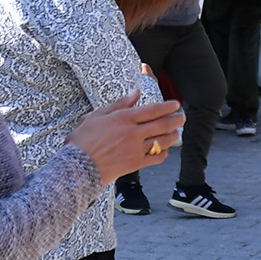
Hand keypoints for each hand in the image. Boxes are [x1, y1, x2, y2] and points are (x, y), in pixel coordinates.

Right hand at [68, 93, 187, 179]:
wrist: (78, 166)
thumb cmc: (83, 139)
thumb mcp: (97, 115)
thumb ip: (119, 104)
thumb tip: (136, 93)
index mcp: (124, 118)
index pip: (153, 110)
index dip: (167, 106)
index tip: (176, 104)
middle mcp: (134, 133)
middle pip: (163, 124)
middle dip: (176, 120)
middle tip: (182, 117)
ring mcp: (136, 149)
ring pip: (163, 141)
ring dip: (173, 136)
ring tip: (176, 132)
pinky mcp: (136, 164)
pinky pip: (156, 158)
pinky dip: (163, 153)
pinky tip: (164, 150)